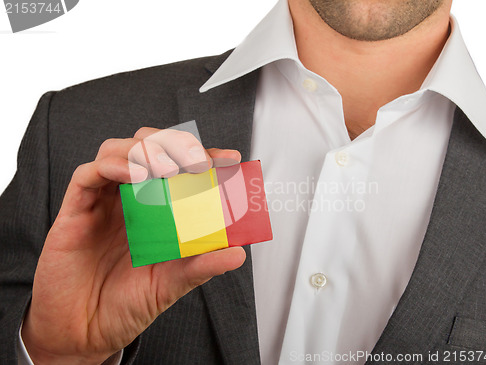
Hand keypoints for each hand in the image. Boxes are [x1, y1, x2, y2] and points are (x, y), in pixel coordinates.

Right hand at [21, 127, 245, 364]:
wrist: (84, 333)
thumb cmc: (125, 304)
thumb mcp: (171, 284)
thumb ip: (201, 266)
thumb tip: (238, 253)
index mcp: (154, 210)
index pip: (180, 168)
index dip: (205, 157)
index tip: (230, 159)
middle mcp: (129, 199)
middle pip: (148, 147)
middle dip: (174, 144)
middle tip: (198, 162)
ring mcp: (102, 202)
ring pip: (117, 150)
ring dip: (145, 150)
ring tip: (167, 169)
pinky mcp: (75, 211)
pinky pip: (87, 175)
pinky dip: (112, 166)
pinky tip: (134, 175)